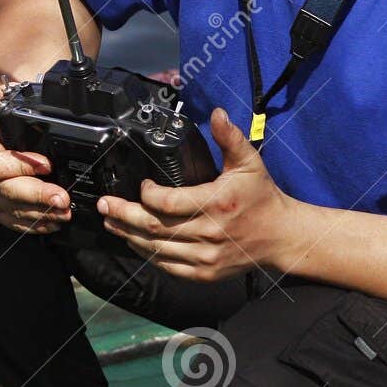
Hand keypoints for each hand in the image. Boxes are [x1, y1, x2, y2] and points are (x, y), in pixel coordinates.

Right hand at [0, 85, 70, 235]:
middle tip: (63, 198)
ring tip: (66, 211)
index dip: (22, 167)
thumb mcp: (9, 100)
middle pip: (6, 191)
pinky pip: (12, 221)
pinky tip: (53, 222)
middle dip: (38, 196)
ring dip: (41, 213)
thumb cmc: (14, 115)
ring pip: (12, 210)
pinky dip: (34, 225)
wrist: (14, 127)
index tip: (47, 164)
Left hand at [99, 108, 296, 280]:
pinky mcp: (205, 273)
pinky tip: (135, 242)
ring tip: (111, 223)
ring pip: (155, 249)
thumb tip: (216, 113)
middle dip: (123, 216)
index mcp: (217, 203)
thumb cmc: (262, 198)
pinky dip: (147, 254)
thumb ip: (230, 138)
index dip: (147, 194)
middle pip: (154, 227)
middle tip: (105, 205)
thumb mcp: (249, 162)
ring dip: (129, 235)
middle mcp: (209, 233)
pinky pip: (167, 266)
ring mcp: (206, 257)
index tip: (142, 185)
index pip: (167, 202)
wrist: (281, 237)